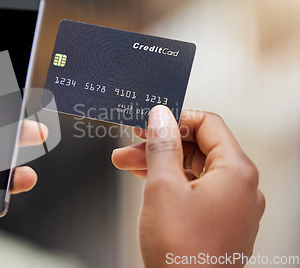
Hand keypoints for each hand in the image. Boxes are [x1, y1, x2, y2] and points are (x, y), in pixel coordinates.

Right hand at [112, 106, 264, 266]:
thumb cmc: (182, 253)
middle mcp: (241, 188)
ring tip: (127, 163)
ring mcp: (232, 208)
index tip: (151, 122)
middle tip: (131, 144)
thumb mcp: (163, 186)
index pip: (208, 124)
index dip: (176, 119)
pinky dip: (171, 184)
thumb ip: (162, 145)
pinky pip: (196, 191)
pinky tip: (147, 182)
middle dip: (160, 144)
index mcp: (236, 172)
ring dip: (160, 164)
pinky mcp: (220, 223)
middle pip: (198, 148)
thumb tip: (161, 117)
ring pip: (194, 171)